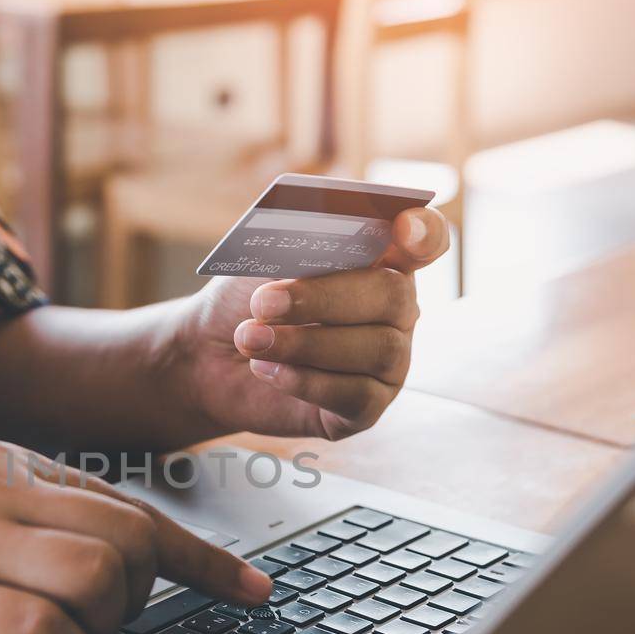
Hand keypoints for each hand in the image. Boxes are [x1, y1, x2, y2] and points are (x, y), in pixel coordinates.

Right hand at [0, 442, 272, 633]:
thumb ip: (29, 514)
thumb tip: (115, 552)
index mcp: (6, 464)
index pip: (132, 505)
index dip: (203, 557)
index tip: (252, 590)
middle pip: (131, 538)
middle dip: (150, 597)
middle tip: (115, 628)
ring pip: (100, 578)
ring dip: (108, 629)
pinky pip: (45, 632)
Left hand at [169, 207, 448, 440]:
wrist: (210, 359)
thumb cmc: (246, 303)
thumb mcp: (264, 265)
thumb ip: (299, 249)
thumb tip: (315, 243)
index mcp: (379, 261)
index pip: (424, 240)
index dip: (422, 231)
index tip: (402, 227)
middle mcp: (395, 310)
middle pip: (392, 295)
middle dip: (325, 298)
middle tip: (265, 303)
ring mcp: (389, 361)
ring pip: (377, 349)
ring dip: (306, 343)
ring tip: (251, 339)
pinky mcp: (368, 407)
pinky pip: (356, 394)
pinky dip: (306, 380)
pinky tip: (267, 370)